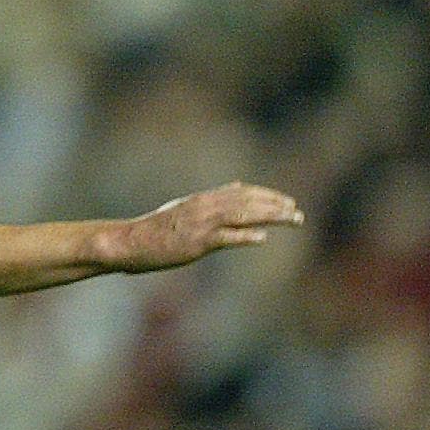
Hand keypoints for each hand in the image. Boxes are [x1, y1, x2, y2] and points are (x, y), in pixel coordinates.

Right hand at [116, 181, 302, 272]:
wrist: (131, 241)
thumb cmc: (156, 228)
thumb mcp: (186, 206)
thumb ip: (212, 198)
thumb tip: (237, 186)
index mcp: (203, 199)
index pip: (243, 193)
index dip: (267, 196)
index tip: (287, 201)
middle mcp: (205, 207)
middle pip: (248, 202)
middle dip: (275, 206)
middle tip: (298, 213)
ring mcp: (201, 224)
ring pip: (242, 215)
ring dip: (270, 217)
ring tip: (292, 220)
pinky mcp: (196, 242)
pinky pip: (225, 238)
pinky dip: (245, 236)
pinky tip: (262, 238)